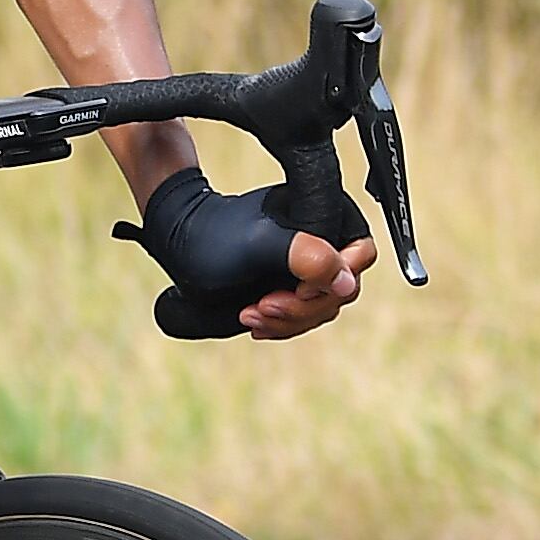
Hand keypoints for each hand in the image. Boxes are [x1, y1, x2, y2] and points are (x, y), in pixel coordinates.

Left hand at [120, 165, 376, 340]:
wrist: (179, 241)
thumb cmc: (212, 236)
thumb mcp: (257, 246)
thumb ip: (303, 256)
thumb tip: (347, 280)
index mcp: (327, 215)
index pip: (360, 255)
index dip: (333, 278)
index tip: (295, 289)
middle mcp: (325, 238)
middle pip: (341, 289)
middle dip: (301, 307)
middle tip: (260, 306)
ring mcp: (309, 264)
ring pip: (322, 308)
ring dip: (288, 319)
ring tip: (248, 315)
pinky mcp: (292, 284)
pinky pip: (303, 315)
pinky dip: (280, 324)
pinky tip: (253, 321)